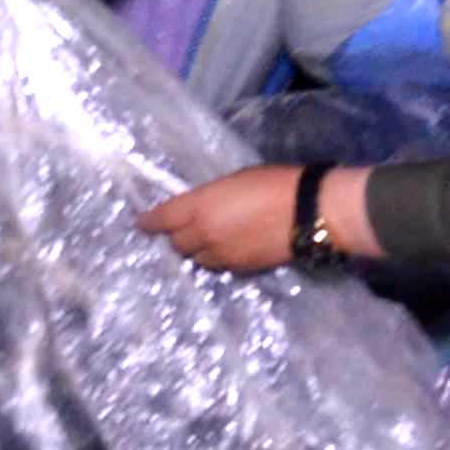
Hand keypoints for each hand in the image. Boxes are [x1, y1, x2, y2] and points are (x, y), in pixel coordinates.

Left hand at [135, 164, 376, 272]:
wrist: (308, 212)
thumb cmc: (274, 183)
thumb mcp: (235, 180)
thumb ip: (211, 197)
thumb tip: (203, 207)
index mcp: (200, 206)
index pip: (163, 218)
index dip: (149, 222)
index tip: (141, 223)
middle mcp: (204, 234)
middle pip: (177, 243)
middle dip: (175, 236)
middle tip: (180, 229)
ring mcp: (222, 255)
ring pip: (196, 258)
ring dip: (196, 249)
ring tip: (206, 240)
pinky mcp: (240, 269)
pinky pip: (218, 266)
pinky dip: (216, 258)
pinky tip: (226, 249)